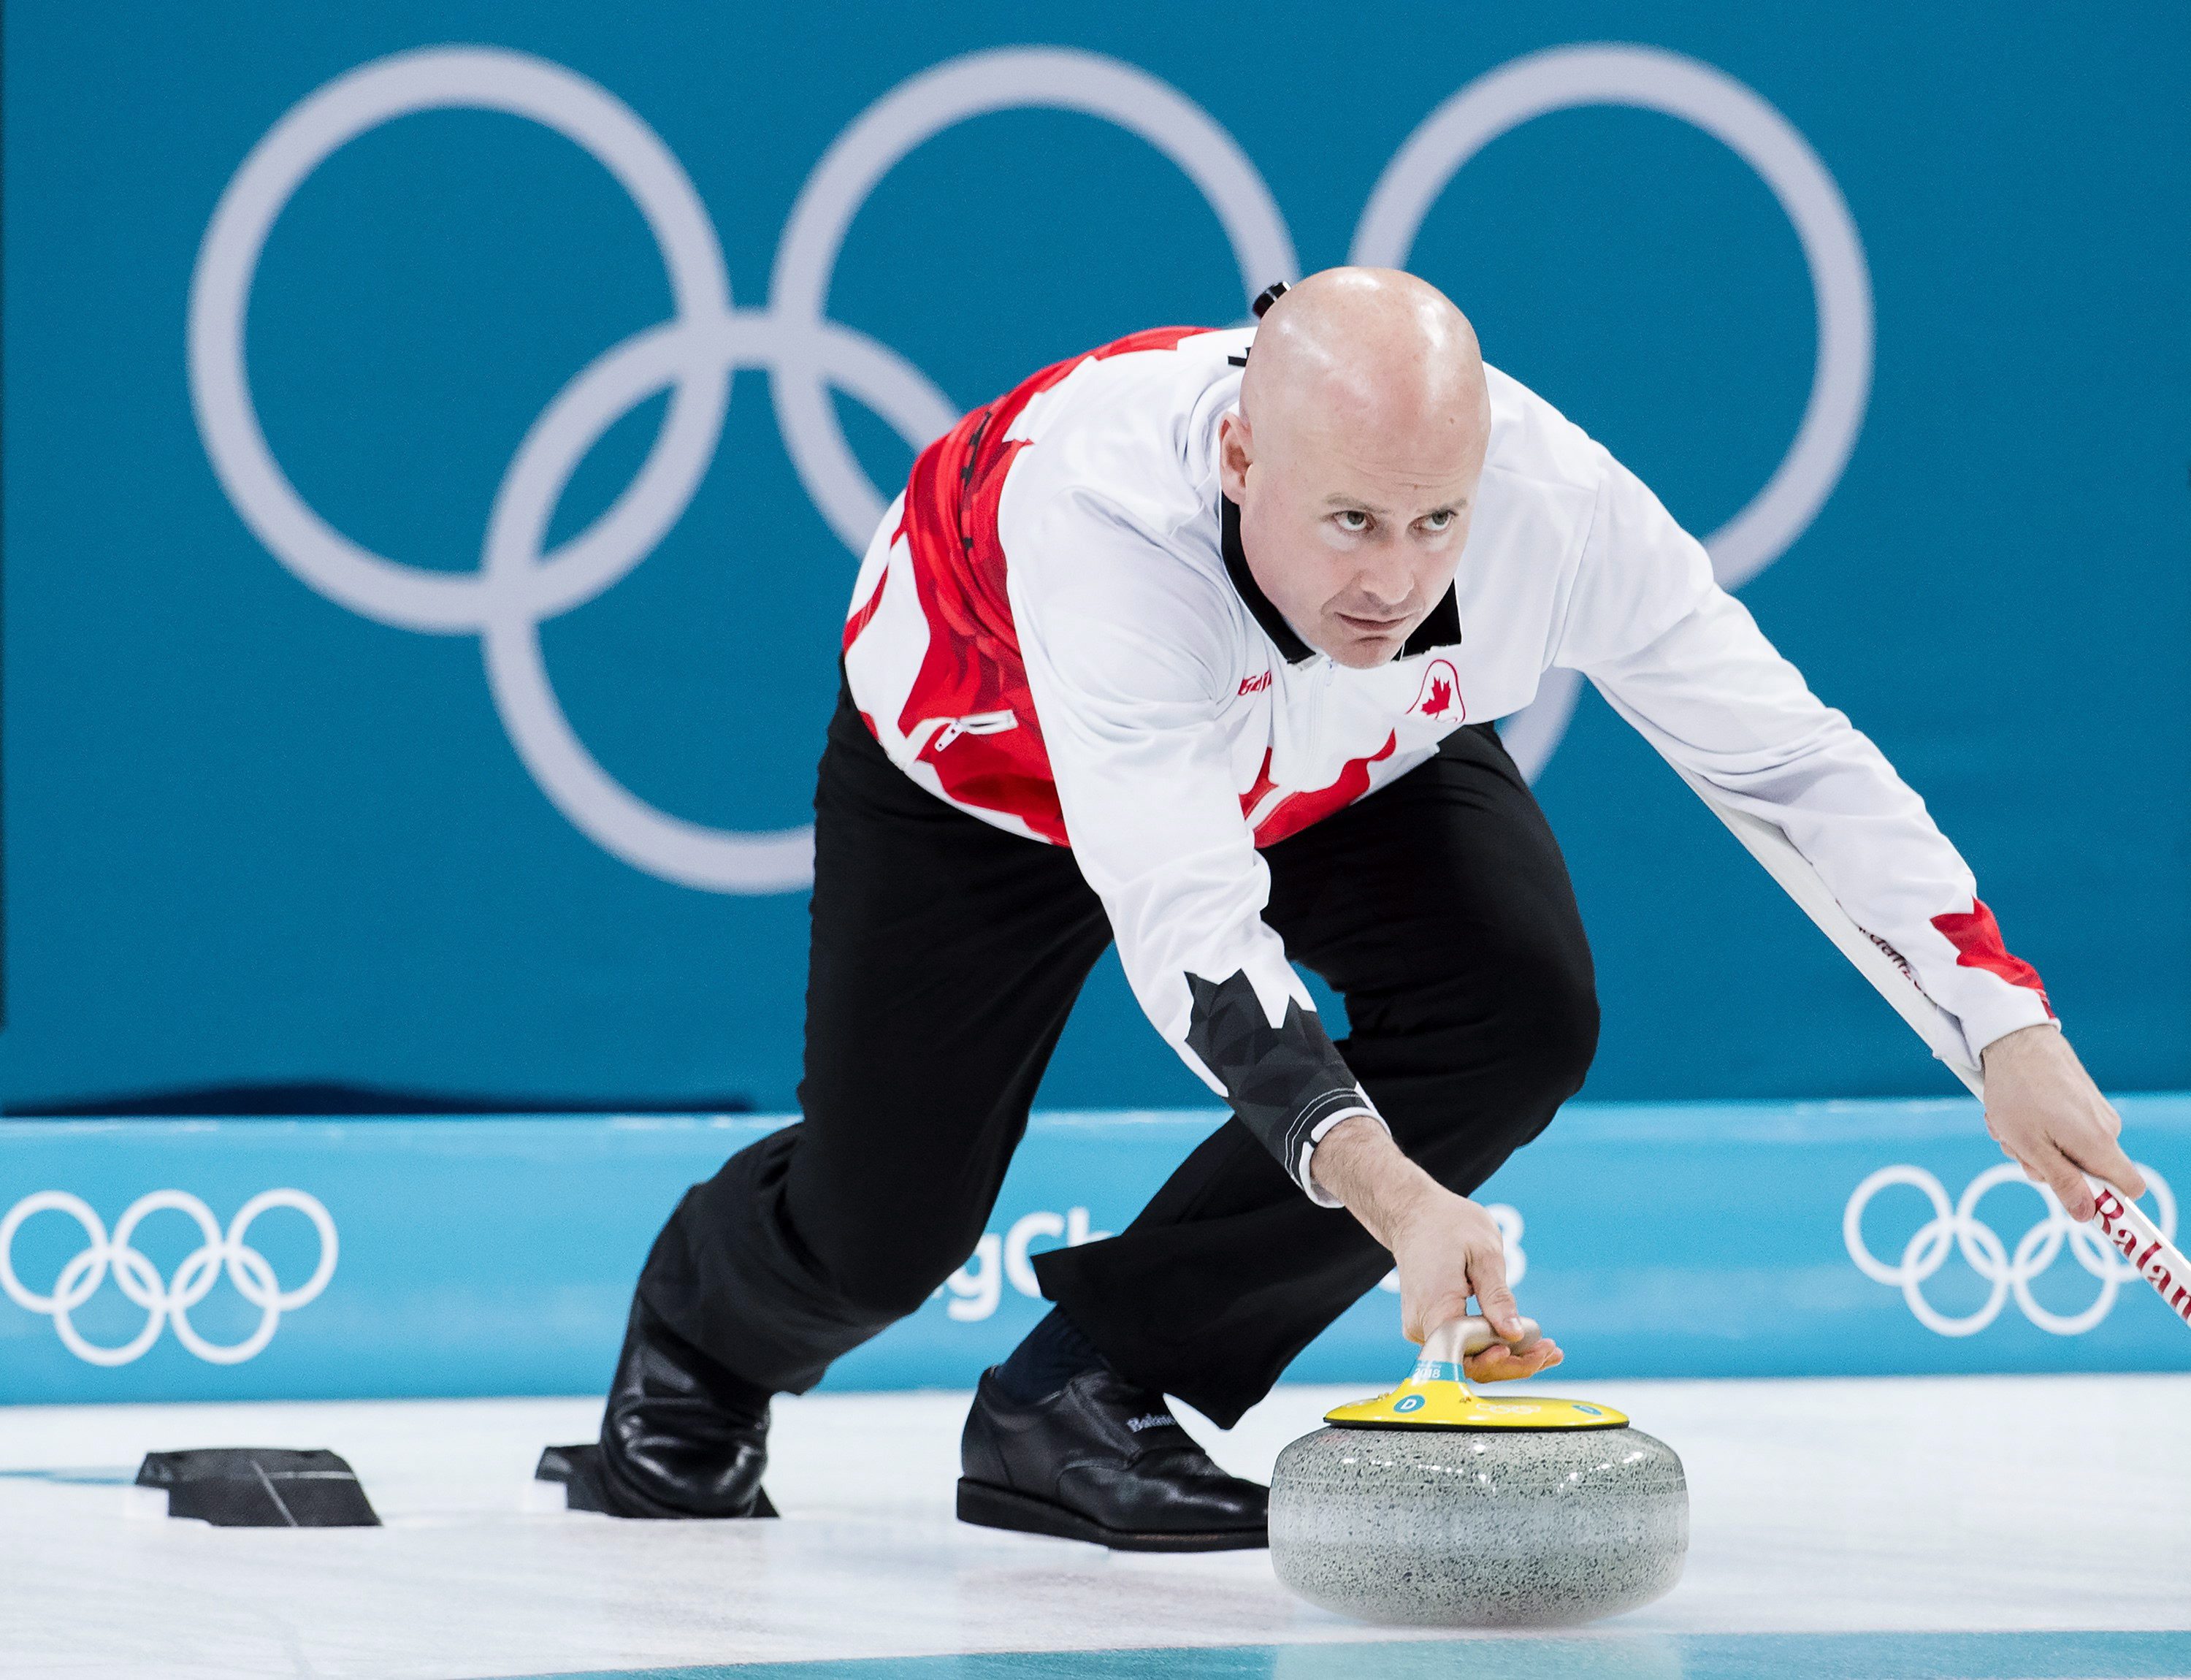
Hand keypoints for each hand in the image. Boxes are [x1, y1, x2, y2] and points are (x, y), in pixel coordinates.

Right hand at [1311, 1115, 1563, 1382]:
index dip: (1500, 1361)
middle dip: (1514, 1363)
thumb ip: (1497, 1297)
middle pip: (1469, 1363)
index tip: (1534, 1351)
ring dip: (1508, 1359)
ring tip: (1547, 1351)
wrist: (1415, 1214)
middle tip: (1551, 1351)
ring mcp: (1422, 1328)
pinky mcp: (1430, 1326)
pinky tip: (1525, 1344)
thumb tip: (1514, 1334)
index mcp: (1433, 1307)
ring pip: (1468, 1359)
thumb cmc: (1448, 1226)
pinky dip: (1493, 1347)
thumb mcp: (1483, 1254)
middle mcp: (1421, 1326)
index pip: (1466, 1354)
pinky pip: (1463, 1346)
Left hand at [1980, 1024, 2142, 1221]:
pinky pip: (2063, 1129)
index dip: (2110, 1203)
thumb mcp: (2030, 1146)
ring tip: (2008, 1123)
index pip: (2130, 1188)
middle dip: (2049, 1169)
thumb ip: (2062, 1182)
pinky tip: (2014, 1111)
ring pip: (2067, 1150)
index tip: (2081, 1207)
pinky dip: (2036, 1126)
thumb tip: (2088, 1214)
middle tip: (2016, 1148)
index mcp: (2099, 1144)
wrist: (2015, 1039)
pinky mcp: (2082, 1100)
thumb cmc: (2017, 1091)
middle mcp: (2106, 1128)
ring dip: (2034, 1145)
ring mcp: (2095, 1113)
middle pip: (2086, 1172)